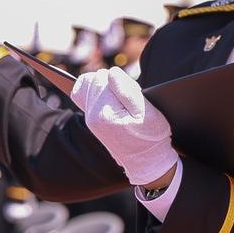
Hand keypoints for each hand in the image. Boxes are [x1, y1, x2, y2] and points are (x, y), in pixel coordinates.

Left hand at [70, 67, 177, 185]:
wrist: (147, 160)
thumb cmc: (150, 136)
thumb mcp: (146, 112)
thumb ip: (127, 90)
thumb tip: (111, 72)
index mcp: (104, 113)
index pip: (103, 77)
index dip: (121, 79)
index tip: (133, 91)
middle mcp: (91, 116)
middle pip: (94, 80)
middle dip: (112, 81)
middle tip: (130, 96)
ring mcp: (89, 119)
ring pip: (87, 85)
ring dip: (104, 86)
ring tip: (120, 98)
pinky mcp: (92, 121)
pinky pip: (82, 95)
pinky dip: (94, 91)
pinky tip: (106, 96)